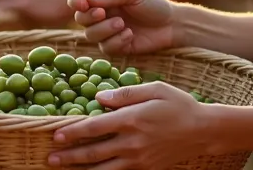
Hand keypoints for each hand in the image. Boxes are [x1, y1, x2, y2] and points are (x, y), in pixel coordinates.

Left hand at [48, 82, 222, 167]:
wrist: (202, 131)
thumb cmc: (178, 105)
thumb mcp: (154, 90)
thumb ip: (124, 94)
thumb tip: (98, 99)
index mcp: (132, 120)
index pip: (95, 128)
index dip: (73, 132)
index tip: (56, 134)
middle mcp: (132, 143)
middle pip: (94, 152)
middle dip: (69, 155)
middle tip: (50, 157)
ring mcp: (139, 159)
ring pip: (103, 168)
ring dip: (80, 169)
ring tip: (62, 168)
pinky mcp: (145, 169)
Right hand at [68, 0, 175, 56]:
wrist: (172, 24)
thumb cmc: (152, 4)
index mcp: (103, 1)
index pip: (79, 2)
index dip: (76, 2)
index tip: (82, 3)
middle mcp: (101, 17)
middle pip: (80, 20)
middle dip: (89, 17)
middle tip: (103, 13)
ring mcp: (108, 34)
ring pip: (91, 36)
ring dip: (104, 30)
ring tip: (122, 24)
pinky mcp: (117, 49)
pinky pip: (106, 48)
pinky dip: (116, 41)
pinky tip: (130, 35)